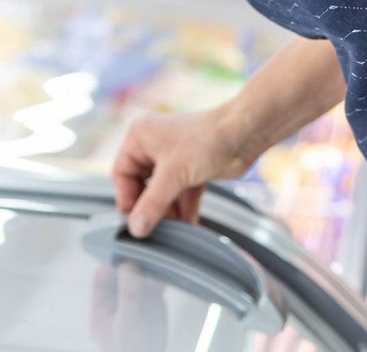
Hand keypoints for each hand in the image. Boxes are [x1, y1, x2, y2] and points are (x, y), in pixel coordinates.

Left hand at [90, 261, 169, 350]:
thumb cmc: (131, 348)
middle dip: (129, 262)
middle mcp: (116, 298)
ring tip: (152, 259)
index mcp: (101, 306)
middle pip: (120, 273)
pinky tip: (164, 272)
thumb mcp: (126, 324)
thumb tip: (127, 266)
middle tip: (139, 254)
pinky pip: (155, 282)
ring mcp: (134, 297)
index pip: (101, 279)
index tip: (121, 257)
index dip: (109, 266)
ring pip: (138, 274)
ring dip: (145, 266)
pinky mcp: (152, 298)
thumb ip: (127, 297)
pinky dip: (160, 276)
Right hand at [111, 107, 254, 238]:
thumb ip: (152, 204)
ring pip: (163, 191)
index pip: (122, 173)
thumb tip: (135, 229)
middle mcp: (153, 146)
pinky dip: (184, 209)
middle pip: (142, 185)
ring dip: (168, 211)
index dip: (127, 198)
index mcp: (139, 137)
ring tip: (172, 231)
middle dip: (150, 207)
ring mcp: (173, 158)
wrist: (244, 133)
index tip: (133, 222)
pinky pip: (181, 193)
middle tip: (154, 229)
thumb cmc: (205, 141)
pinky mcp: (191, 169)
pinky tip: (188, 226)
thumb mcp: (173, 175)